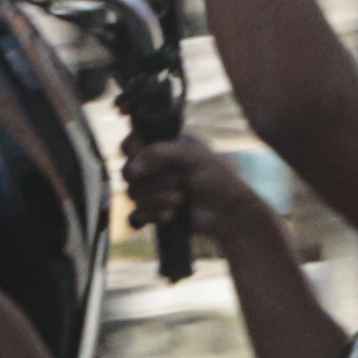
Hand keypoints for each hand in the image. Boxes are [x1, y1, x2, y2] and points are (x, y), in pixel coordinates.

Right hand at [123, 130, 271, 248]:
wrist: (229, 213)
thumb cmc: (217, 178)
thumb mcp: (192, 156)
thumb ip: (159, 153)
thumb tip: (132, 169)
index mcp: (164, 146)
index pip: (131, 143)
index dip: (134, 152)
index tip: (144, 157)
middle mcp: (156, 166)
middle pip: (128, 171)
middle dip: (153, 179)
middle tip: (178, 180)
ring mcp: (155, 189)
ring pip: (134, 194)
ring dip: (157, 198)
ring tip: (181, 199)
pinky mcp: (156, 210)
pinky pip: (139, 213)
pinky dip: (156, 213)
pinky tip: (174, 214)